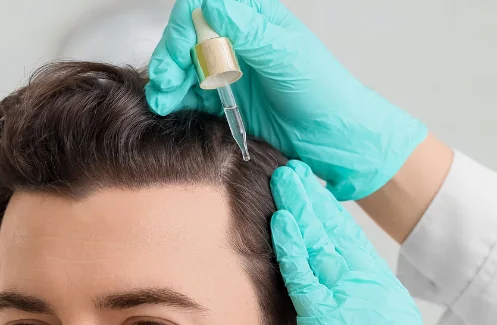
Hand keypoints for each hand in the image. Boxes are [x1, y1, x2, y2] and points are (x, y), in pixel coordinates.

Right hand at [147, 0, 426, 200]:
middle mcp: (237, 40)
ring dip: (166, 79)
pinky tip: (168, 108)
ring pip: (183, 65)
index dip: (187, 25)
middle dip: (171, 55)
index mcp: (255, 17)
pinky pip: (188, 94)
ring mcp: (228, 70)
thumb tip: (212, 4)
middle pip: (188, 35)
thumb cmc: (323, 91)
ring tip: (162, 100)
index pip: (206, 7)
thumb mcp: (287, 55)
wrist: (335, 139)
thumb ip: (249, 31)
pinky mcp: (222, 100)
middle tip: (164, 81)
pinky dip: (173, 99)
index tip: (184, 49)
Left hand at [270, 160, 467, 324]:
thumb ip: (359, 321)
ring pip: (324, 247)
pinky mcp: (333, 321)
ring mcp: (355, 304)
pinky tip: (281, 223)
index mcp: (386, 298)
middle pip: (341, 236)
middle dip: (316, 202)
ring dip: (302, 213)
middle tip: (297, 173)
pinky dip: (293, 247)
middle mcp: (374, 292)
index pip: (355, 247)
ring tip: (286, 183)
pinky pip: (308, 276)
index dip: (333, 218)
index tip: (315, 193)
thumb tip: (337, 311)